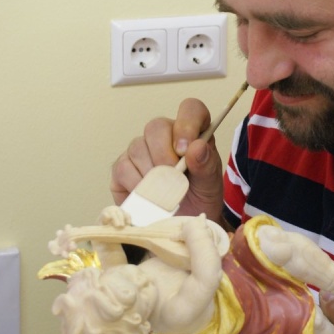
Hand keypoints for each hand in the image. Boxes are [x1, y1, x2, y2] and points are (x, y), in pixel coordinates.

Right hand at [110, 98, 224, 221]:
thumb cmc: (199, 198)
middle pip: (156, 127)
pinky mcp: (122, 168)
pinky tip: (148, 196)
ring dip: (152, 175)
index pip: (190, 109)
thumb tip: (196, 147)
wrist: (183, 224)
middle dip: (165, 156)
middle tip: (174, 179)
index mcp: (191, 131)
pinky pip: (123, 168)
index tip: (185, 150)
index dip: (187, 124)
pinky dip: (137, 186)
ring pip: (138, 147)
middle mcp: (164, 135)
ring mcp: (140, 150)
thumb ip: (206, 164)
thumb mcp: (211, 184)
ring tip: (165, 193)